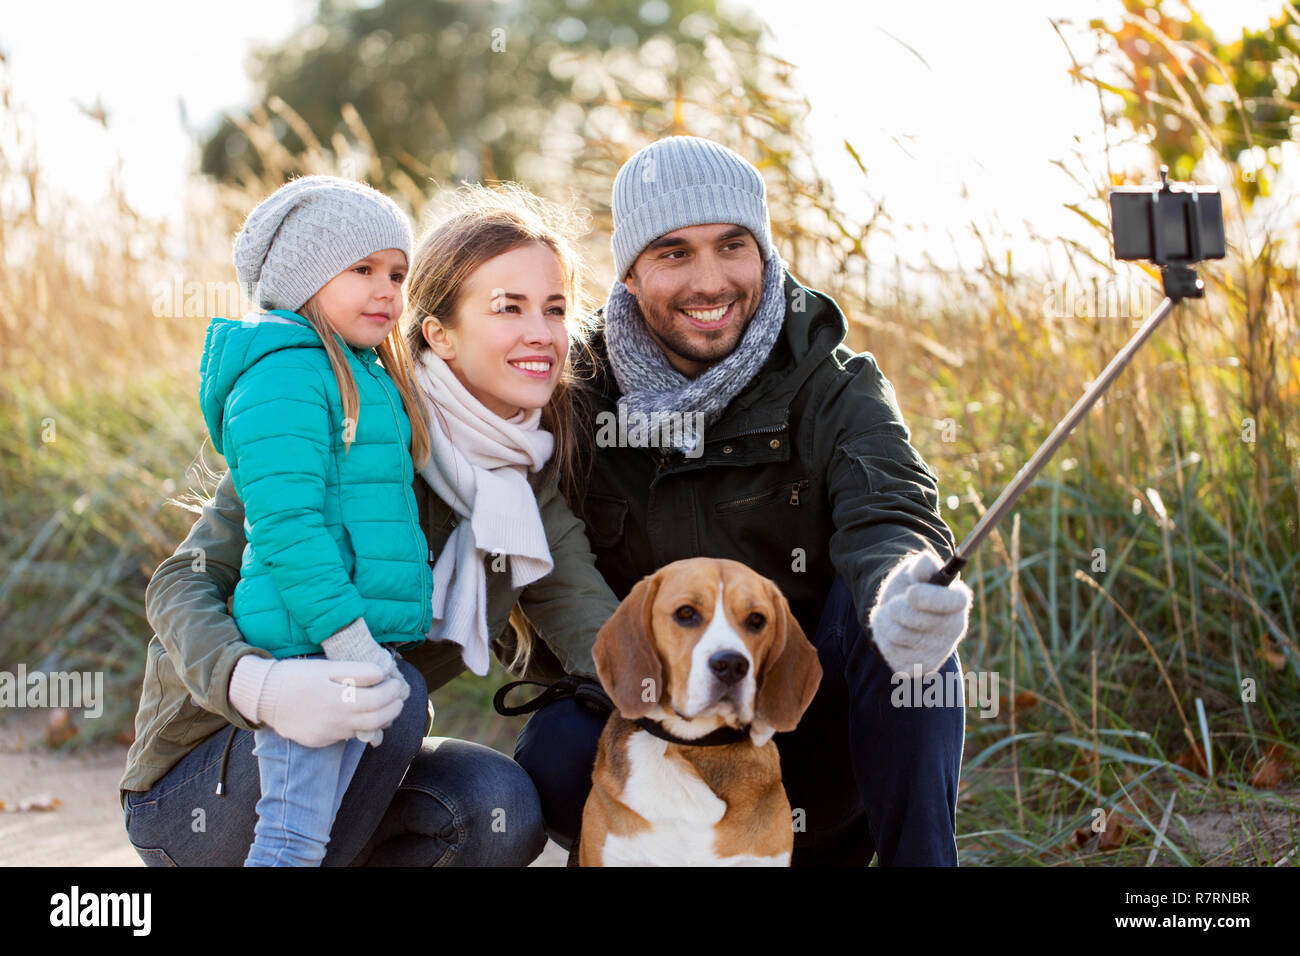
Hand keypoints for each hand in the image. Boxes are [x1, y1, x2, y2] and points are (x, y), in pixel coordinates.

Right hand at [231, 656, 405, 748]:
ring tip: (383, 704)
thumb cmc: (296, 676)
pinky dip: (360, 725)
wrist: (264, 696)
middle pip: (377, 719)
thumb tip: (382, 674)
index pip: (379, 699)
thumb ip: (357, 671)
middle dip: (394, 707)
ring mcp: (328, 734)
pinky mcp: (320, 741)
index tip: (396, 682)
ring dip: (381, 718)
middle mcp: (336, 720)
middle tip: (397, 695)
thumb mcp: (326, 666)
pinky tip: (358, 713)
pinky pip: (348, 735)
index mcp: (339, 698)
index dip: (393, 691)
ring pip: (365, 730)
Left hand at [868, 549, 972, 675]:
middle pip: (918, 620)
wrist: (900, 612)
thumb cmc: (911, 587)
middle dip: (895, 608)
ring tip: (888, 615)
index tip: (909, 592)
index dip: (930, 598)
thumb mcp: (914, 571)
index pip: (953, 602)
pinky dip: (883, 639)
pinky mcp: (922, 667)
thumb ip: (921, 565)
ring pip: (899, 636)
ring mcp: (940, 651)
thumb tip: (925, 563)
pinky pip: (892, 654)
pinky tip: (890, 633)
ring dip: (885, 621)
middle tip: (892, 604)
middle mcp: (955, 628)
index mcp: (958, 601)